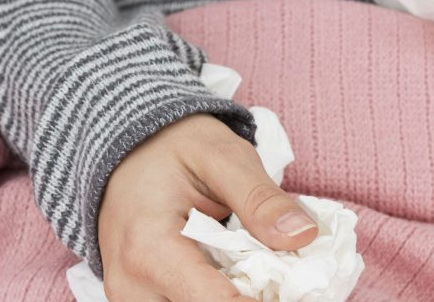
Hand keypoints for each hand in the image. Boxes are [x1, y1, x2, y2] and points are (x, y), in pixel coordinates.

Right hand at [98, 114, 317, 300]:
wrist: (128, 150)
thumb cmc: (173, 147)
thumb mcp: (223, 157)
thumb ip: (261, 199)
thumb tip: (304, 236)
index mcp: (149, 249)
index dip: (262, 301)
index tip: (298, 290)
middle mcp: (130, 287)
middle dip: (252, 299)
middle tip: (284, 280)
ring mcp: (130, 299)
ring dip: (235, 299)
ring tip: (261, 277)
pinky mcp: (140, 301)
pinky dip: (218, 298)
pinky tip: (239, 281)